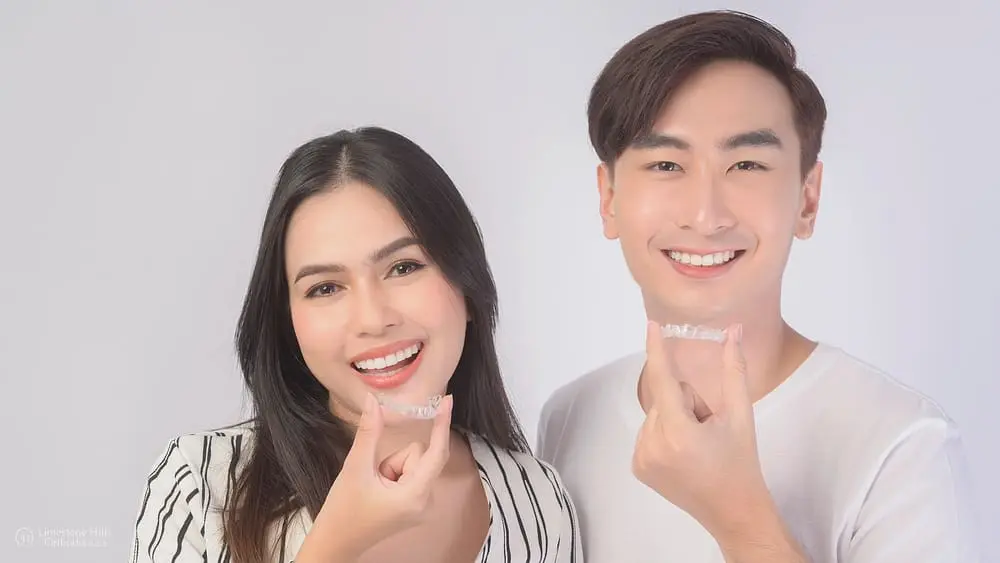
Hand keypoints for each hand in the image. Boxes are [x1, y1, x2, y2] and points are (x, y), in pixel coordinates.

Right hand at [302, 393, 453, 560]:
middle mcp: (426, 501)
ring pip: (412, 464)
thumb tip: (373, 401)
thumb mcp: (355, 468)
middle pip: (419, 456)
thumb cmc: (343, 511)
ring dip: (391, 468)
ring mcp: (421, 505)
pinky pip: (409, 474)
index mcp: (415, 494)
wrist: (335, 543)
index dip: (442, 424)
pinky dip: (392, 475)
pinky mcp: (414, 505)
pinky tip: (378, 491)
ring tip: (373, 486)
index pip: (437, 452)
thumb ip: (368, 432)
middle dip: (394, 459)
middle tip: (373, 477)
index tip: (448, 401)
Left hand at [631, 321, 769, 536]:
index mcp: (679, 432)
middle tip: (708, 429)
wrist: (733, 511)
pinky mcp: (637, 467)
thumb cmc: (740, 463)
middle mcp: (653, 445)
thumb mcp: (740, 416)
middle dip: (686, 403)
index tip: (651, 325)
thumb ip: (734, 371)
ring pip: (656, 414)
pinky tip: (683, 454)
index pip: (664, 380)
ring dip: (676, 419)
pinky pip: (648, 432)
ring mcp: (641, 458)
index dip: (657, 350)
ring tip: (697, 445)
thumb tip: (733, 332)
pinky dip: (664, 435)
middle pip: (665, 397)